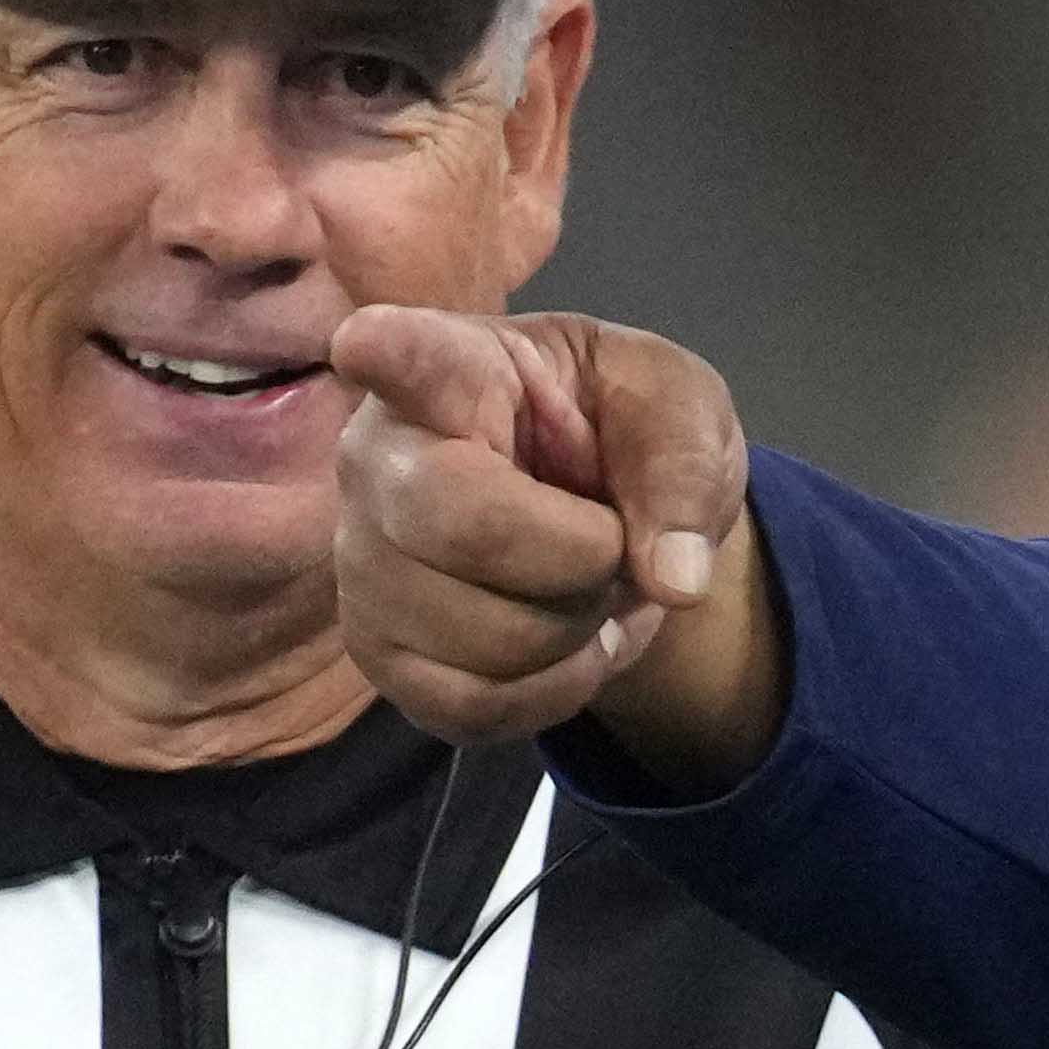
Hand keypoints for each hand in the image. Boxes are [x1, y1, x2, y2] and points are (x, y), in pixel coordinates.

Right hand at [328, 305, 783, 786]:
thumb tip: (675, 578)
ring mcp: (365, 564)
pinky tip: (563, 645)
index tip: (364, 342)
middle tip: (608, 537)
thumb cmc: (624, 433)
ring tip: (583, 585)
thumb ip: (684, 472)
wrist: (611, 521)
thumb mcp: (683, 415)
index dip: (384, 354)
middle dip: (577, 555)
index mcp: (453, 368)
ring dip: (575, 629)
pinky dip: (551, 691)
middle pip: (460, 526)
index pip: (405, 355)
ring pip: (481, 638)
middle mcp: (379, 461)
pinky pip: (474, 707)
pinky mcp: (381, 654)